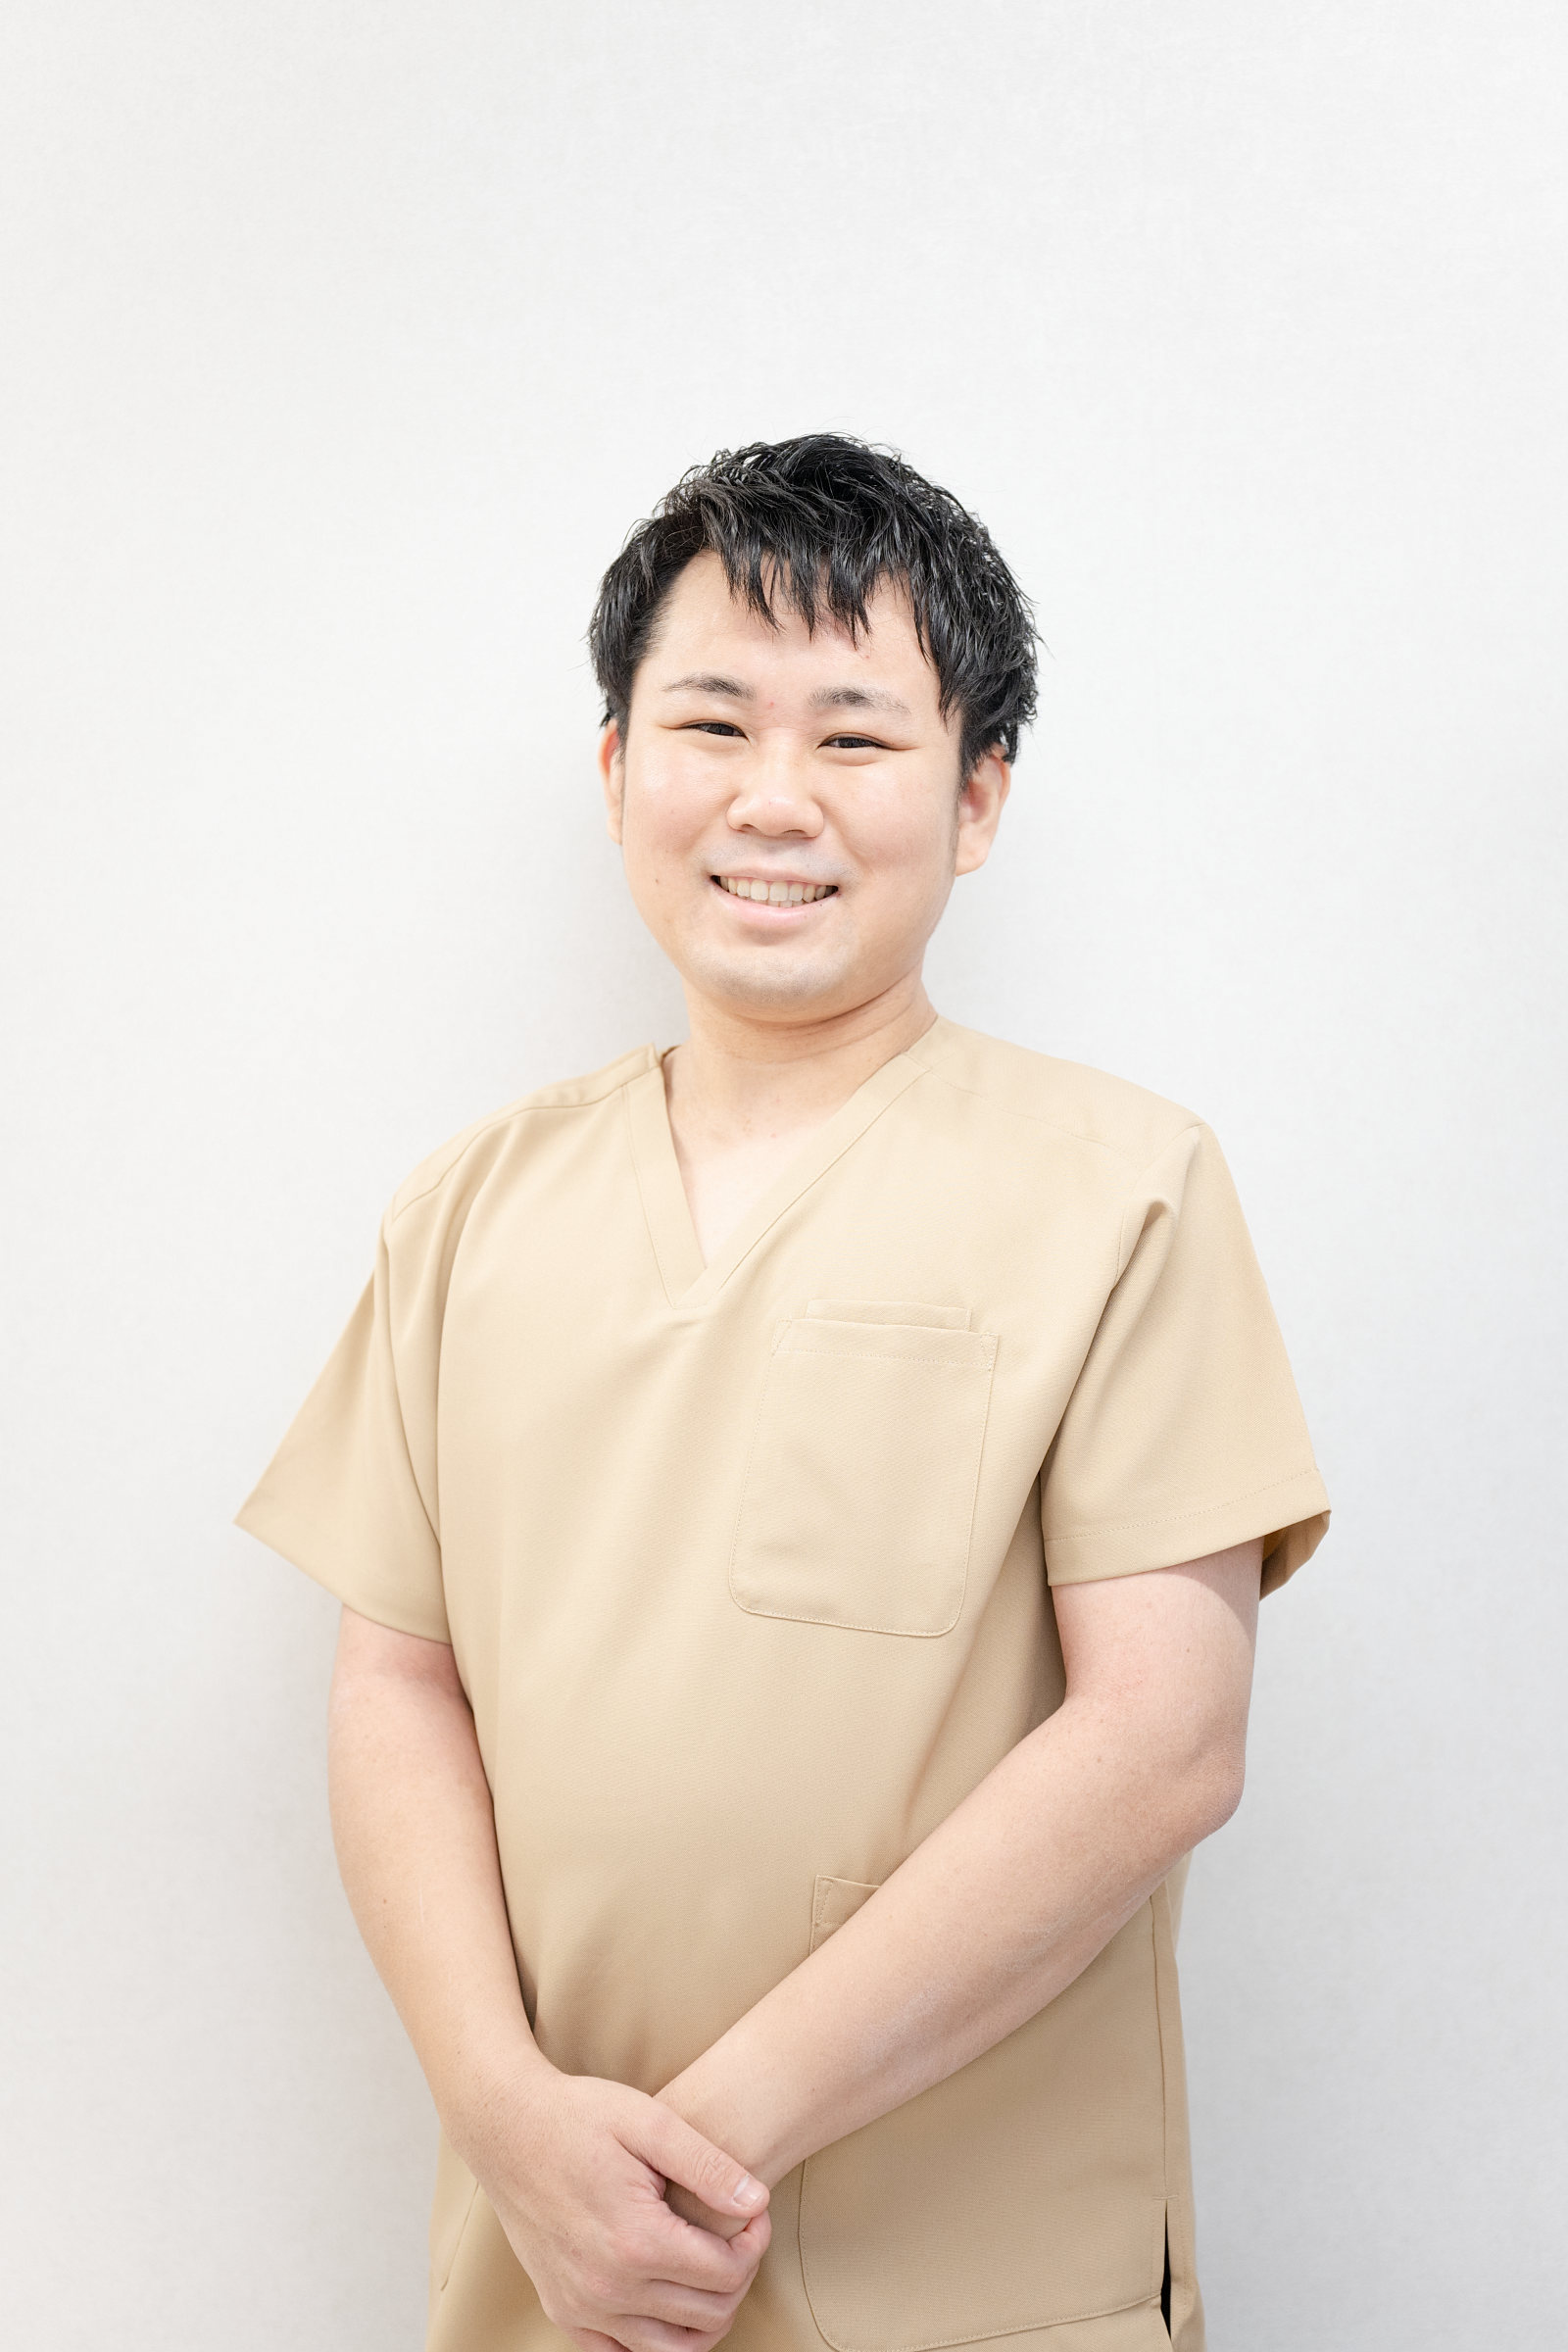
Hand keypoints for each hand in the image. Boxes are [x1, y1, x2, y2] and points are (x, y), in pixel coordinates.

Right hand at [467, 2059, 770, 2351]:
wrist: (506, 2127)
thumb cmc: (578, 2116)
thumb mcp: (650, 2121)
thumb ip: (707, 2164)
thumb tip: (757, 2202)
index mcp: (636, 2240)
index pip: (726, 2273)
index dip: (755, 2242)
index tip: (754, 2212)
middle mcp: (608, 2288)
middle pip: (708, 2315)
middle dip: (738, 2276)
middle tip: (737, 2234)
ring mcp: (581, 2306)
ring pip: (672, 2350)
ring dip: (706, 2316)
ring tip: (710, 2267)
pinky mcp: (562, 2310)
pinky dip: (657, 2339)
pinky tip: (667, 2295)